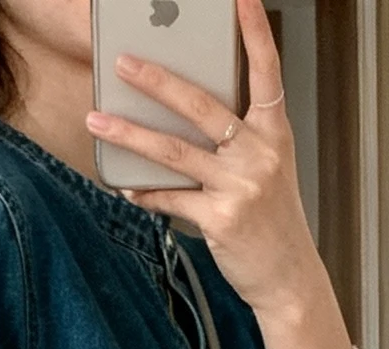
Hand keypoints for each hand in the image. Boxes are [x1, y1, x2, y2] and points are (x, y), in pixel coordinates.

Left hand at [85, 0, 322, 321]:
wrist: (289, 277)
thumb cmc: (274, 220)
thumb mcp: (268, 168)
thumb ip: (237, 137)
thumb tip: (185, 113)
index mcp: (273, 132)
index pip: (266, 70)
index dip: (254, 30)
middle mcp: (259, 153)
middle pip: (201, 105)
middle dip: (157, 81)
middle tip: (123, 62)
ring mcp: (240, 186)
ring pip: (175, 151)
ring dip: (130, 134)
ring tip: (98, 119)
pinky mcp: (220, 219)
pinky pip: (171, 198)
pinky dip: (145, 191)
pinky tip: (124, 184)